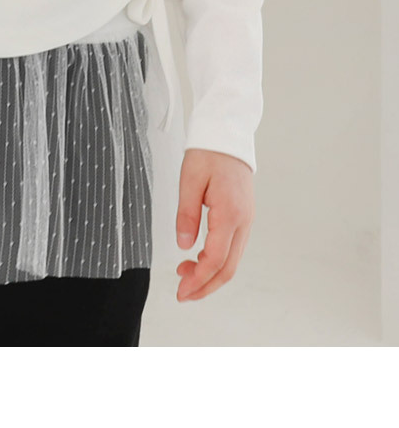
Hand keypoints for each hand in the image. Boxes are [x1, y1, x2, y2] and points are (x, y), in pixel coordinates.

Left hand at [174, 148, 253, 301]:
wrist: (228, 134)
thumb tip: (183, 245)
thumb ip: (186, 214)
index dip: (199, 279)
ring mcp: (246, 220)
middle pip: (228, 268)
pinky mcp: (243, 217)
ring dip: (210, 275)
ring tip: (185, 275)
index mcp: (230, 213)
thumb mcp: (189, 180)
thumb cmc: (208, 152)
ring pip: (232, 261)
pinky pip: (233, 248)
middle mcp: (243, 221)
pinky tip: (199, 259)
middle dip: (205, 286)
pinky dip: (217, 261)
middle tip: (182, 294)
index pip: (216, 259)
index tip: (181, 290)